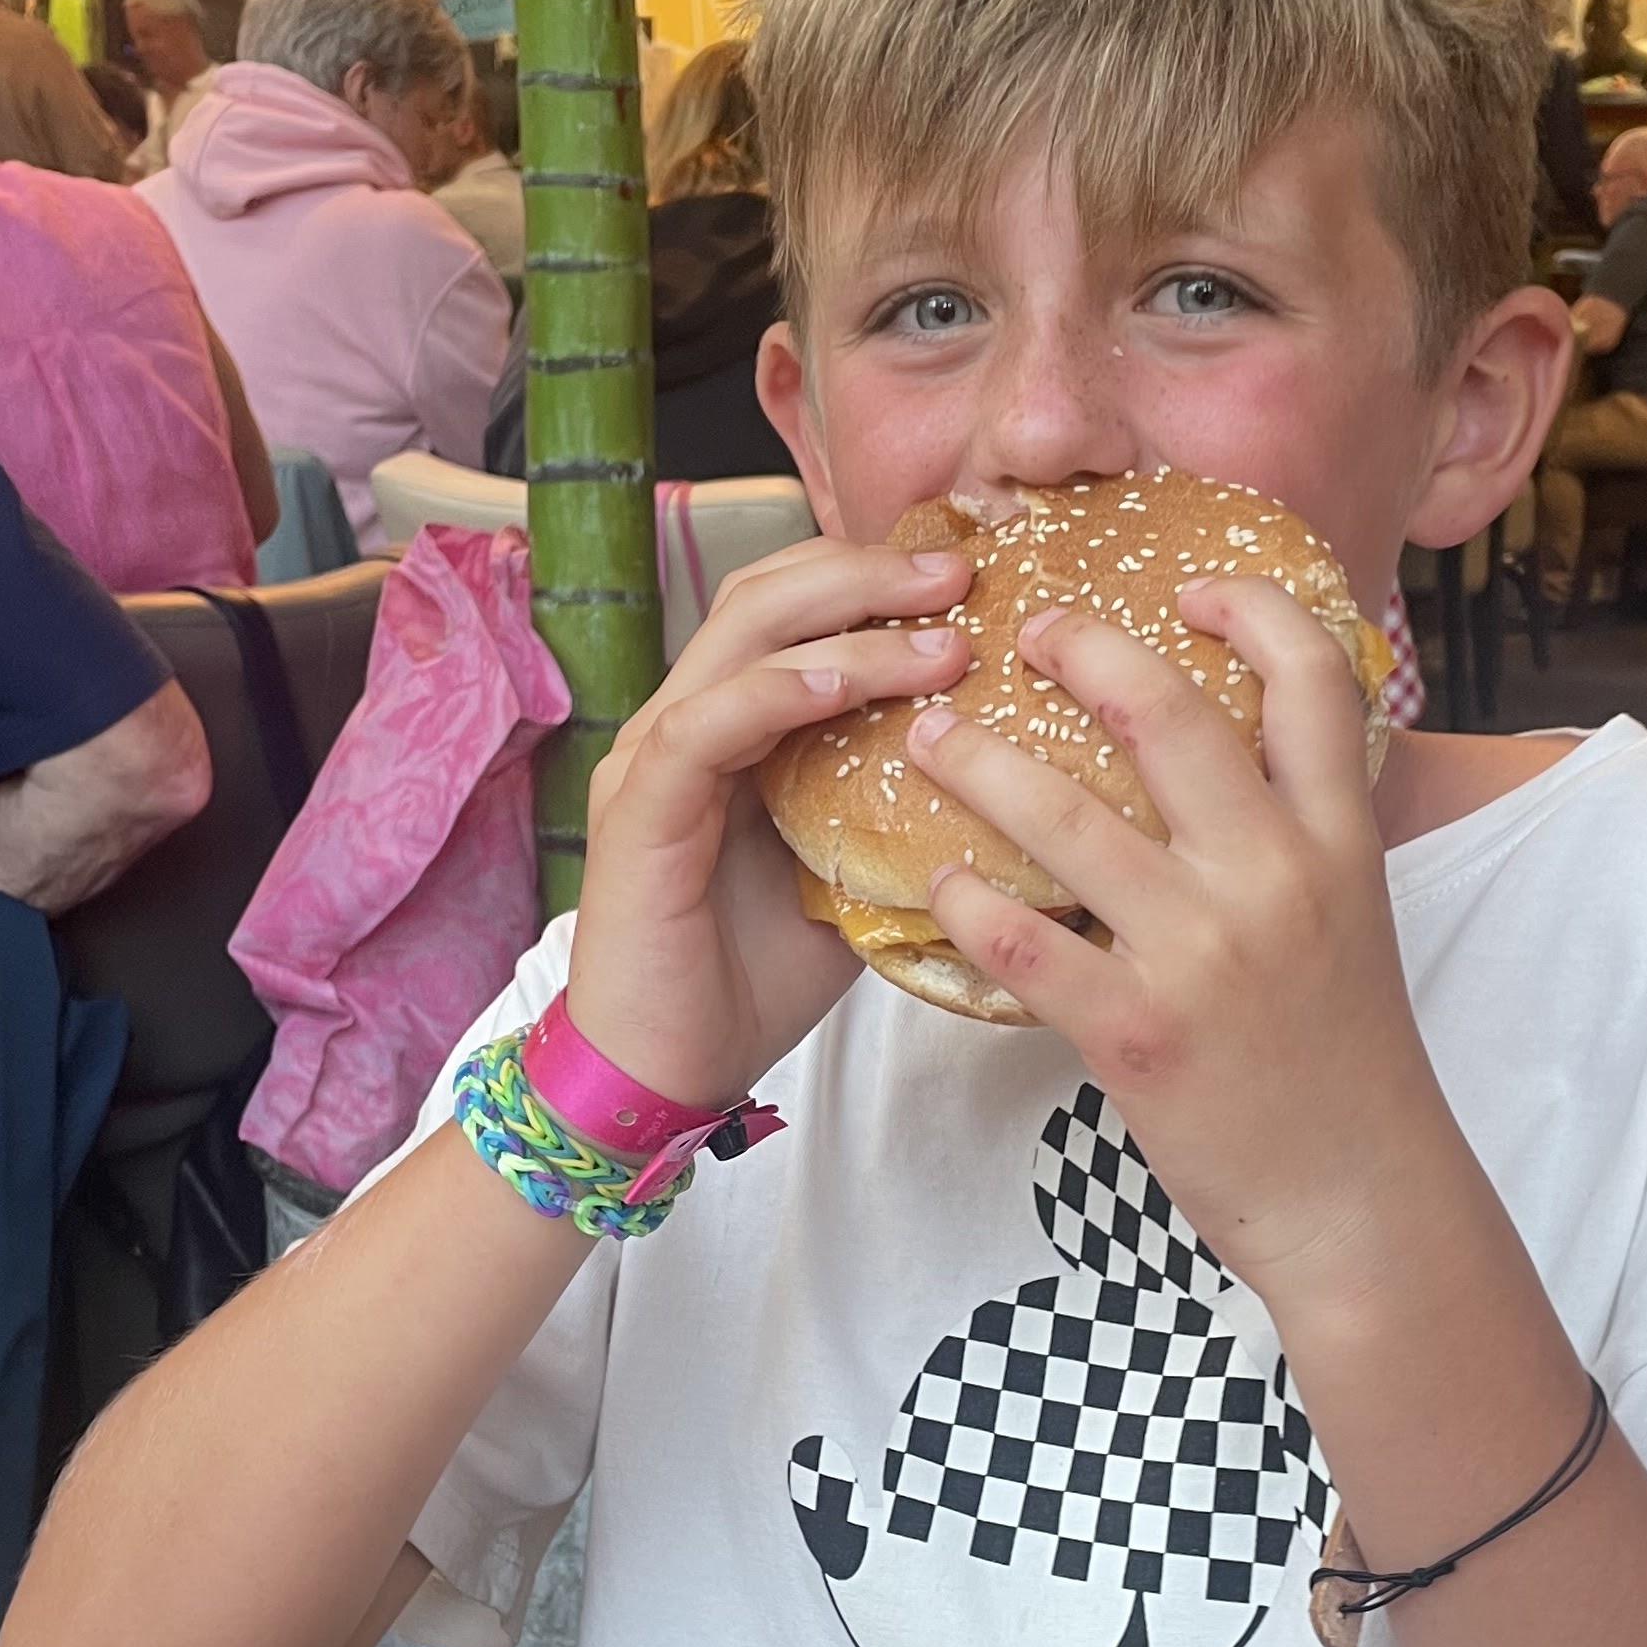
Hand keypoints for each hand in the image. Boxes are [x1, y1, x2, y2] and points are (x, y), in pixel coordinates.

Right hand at [562, 531, 974, 1107]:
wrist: (668, 1072)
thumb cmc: (750, 980)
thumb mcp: (850, 877)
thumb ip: (895, 814)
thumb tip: (1007, 783)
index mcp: (729, 728)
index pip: (789, 610)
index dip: (872, 577)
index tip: (972, 576)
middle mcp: (684, 724)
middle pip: (766, 600)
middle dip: (869, 573)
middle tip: (963, 573)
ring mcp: (652, 761)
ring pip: (743, 646)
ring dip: (847, 629)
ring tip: (941, 634)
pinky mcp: (639, 812)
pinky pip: (702, 727)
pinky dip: (775, 694)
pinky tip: (843, 685)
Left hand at [908, 582, 1455, 1322]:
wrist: (1359, 1196)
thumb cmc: (1345, 1059)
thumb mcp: (1350, 920)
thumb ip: (1297, 835)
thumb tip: (1237, 755)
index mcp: (1336, 841)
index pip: (1312, 679)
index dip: (1250, 608)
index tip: (1188, 586)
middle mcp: (1274, 879)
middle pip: (1166, 717)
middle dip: (1084, 652)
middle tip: (1027, 632)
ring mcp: (1203, 955)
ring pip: (1065, 817)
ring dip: (979, 763)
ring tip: (929, 735)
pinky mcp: (1137, 1033)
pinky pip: (1023, 944)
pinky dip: (964, 903)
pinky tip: (934, 882)